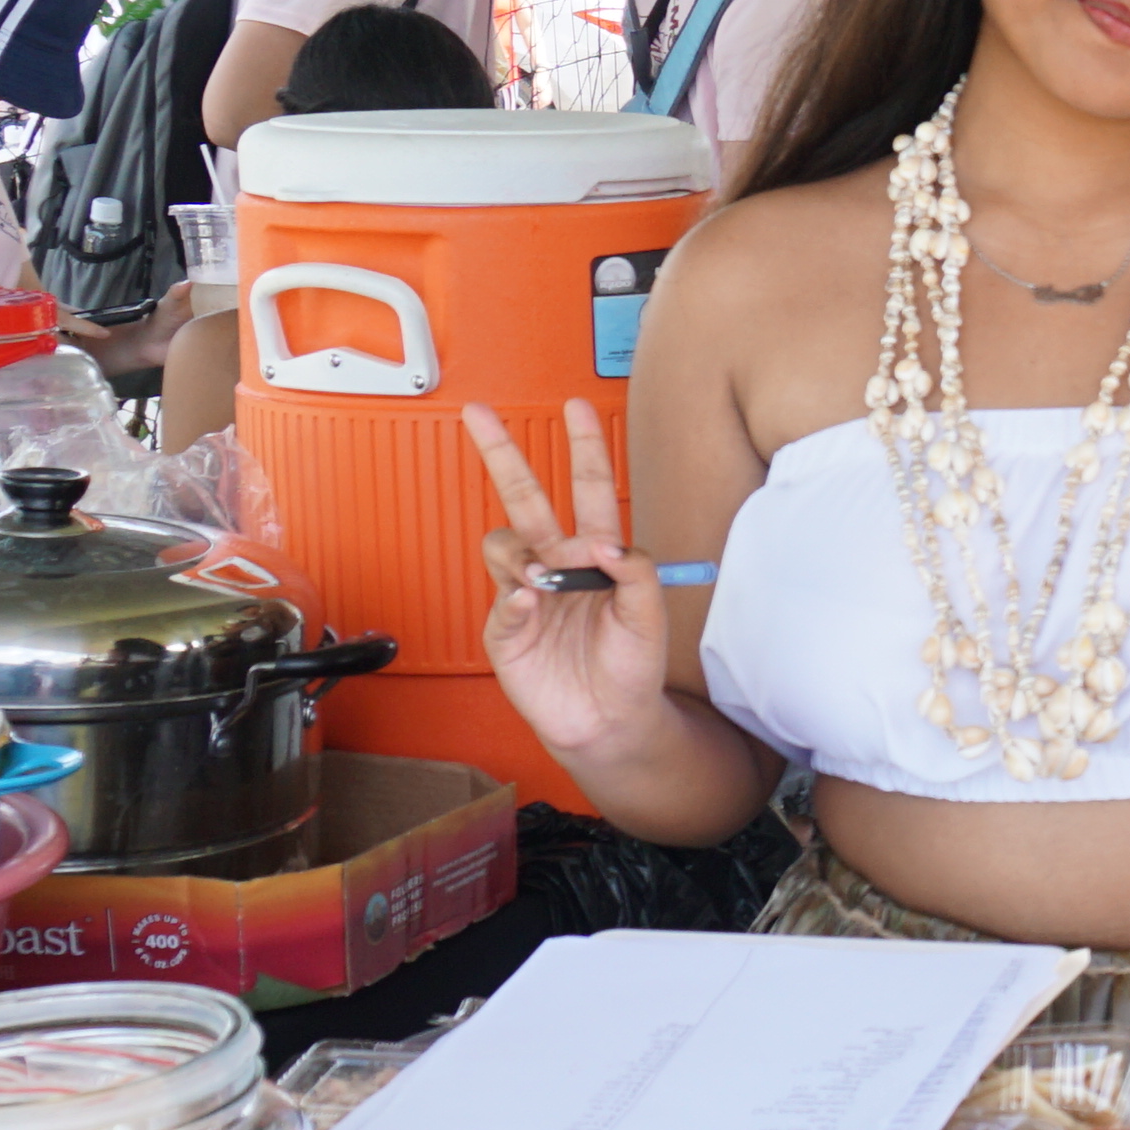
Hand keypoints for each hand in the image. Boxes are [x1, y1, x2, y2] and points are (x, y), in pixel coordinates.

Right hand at [464, 399, 672, 758]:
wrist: (610, 722)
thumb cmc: (632, 667)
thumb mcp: (650, 615)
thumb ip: (635, 572)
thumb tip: (604, 541)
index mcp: (596, 554)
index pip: (589, 488)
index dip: (585, 447)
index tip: (577, 407)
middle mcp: (557, 565)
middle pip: (524, 497)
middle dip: (501, 453)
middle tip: (480, 415)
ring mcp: (526, 594)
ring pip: (504, 543)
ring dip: (521, 551)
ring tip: (542, 578)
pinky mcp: (505, 628)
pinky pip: (500, 599)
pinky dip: (513, 597)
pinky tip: (530, 603)